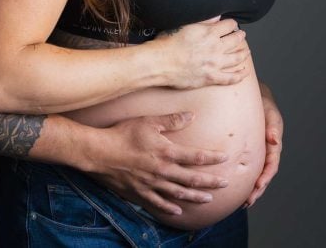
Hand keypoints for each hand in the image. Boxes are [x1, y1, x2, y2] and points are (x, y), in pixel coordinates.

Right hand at [86, 112, 228, 219]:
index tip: (226, 157)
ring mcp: (152, 184)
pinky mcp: (140, 192)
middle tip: (225, 183)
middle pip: (193, 179)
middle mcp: (163, 171)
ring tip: (208, 199)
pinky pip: (158, 204)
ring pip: (179, 194)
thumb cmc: (123, 134)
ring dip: (196, 197)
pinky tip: (178, 211)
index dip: (213, 158)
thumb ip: (171, 120)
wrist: (99, 152)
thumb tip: (191, 115)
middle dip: (211, 182)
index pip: (196, 157)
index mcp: (167, 152)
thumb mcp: (148, 122)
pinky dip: (170, 209)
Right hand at [147, 17, 249, 88]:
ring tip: (246, 52)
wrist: (160, 63)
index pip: (229, 25)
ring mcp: (215, 64)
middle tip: (241, 35)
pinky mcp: (211, 78)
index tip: (232, 25)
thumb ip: (202, 21)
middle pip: (235, 40)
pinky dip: (239, 75)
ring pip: (237, 58)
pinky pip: (230, 78)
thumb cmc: (167, 43)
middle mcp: (216, 48)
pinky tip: (243, 72)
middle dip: (240, 36)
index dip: (231, 24)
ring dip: (243, 54)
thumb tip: (215, 17)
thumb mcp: (184, 25)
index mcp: (209, 33)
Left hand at [244, 84, 282, 206]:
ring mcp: (258, 155)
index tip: (258, 186)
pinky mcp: (249, 154)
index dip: (265, 177)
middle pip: (264, 176)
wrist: (255, 100)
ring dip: (251, 190)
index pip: (271, 165)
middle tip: (248, 202)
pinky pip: (247, 169)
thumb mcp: (270, 113)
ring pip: (256, 176)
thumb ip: (273, 126)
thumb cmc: (264, 106)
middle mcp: (267, 153)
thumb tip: (274, 139)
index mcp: (273, 146)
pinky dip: (243, 180)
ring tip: (243, 204)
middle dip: (257, 190)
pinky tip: (235, 190)